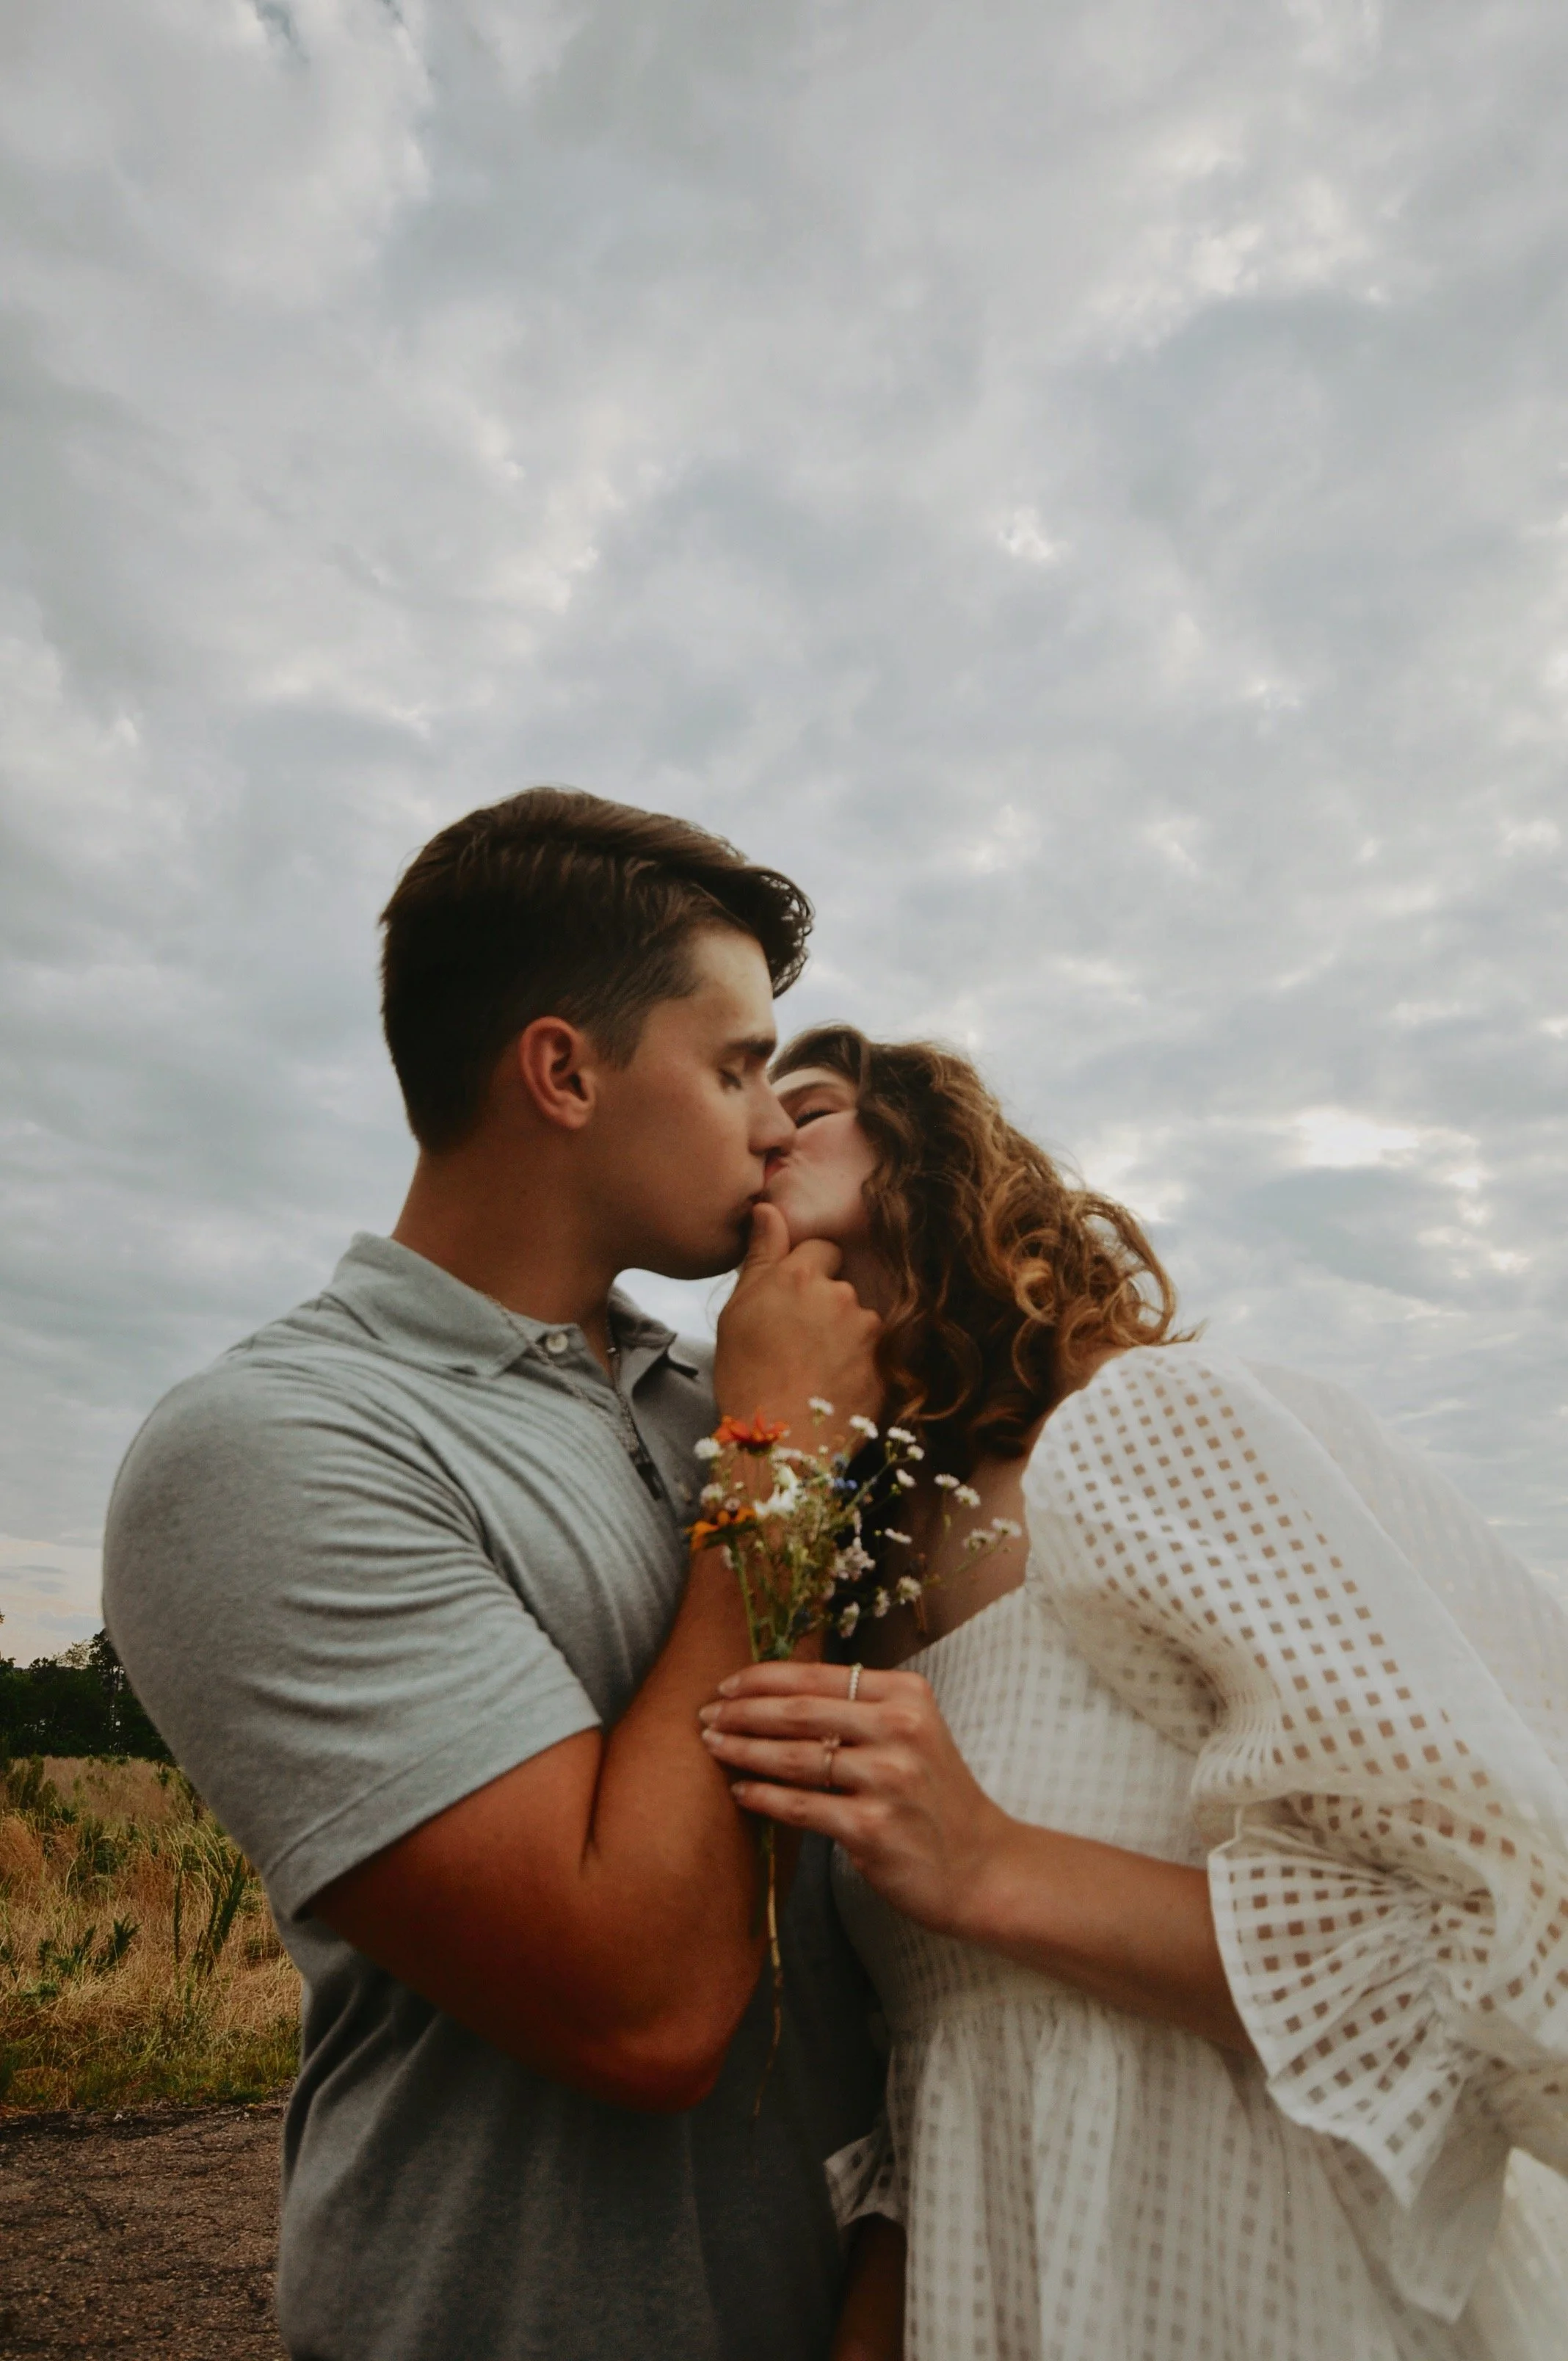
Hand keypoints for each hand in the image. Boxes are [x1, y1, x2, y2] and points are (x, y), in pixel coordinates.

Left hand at [697, 1660, 1010, 1940]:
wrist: (981, 1866)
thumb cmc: (934, 1797)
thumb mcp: (912, 1733)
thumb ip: (860, 1708)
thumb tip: (778, 1694)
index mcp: (906, 1694)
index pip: (816, 1675)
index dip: (762, 1678)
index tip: (725, 1685)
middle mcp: (900, 1729)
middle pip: (799, 1711)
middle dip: (742, 1712)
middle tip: (705, 1715)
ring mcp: (888, 1779)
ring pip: (795, 1758)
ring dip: (744, 1751)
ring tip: (713, 1747)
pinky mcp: (873, 1828)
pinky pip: (802, 1807)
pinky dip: (764, 1797)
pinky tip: (740, 1791)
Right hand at [714, 1202, 880, 1451]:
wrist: (778, 1443)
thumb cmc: (746, 1375)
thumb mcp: (738, 1310)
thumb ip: (761, 1254)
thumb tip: (768, 1207)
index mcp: (800, 1275)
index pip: (822, 1250)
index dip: (807, 1275)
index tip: (793, 1303)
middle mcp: (841, 1295)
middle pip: (842, 1286)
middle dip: (828, 1306)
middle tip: (800, 1343)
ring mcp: (869, 1331)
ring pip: (861, 1321)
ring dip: (847, 1337)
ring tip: (818, 1371)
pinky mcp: (888, 1365)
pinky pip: (877, 1354)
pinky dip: (862, 1366)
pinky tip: (837, 1388)